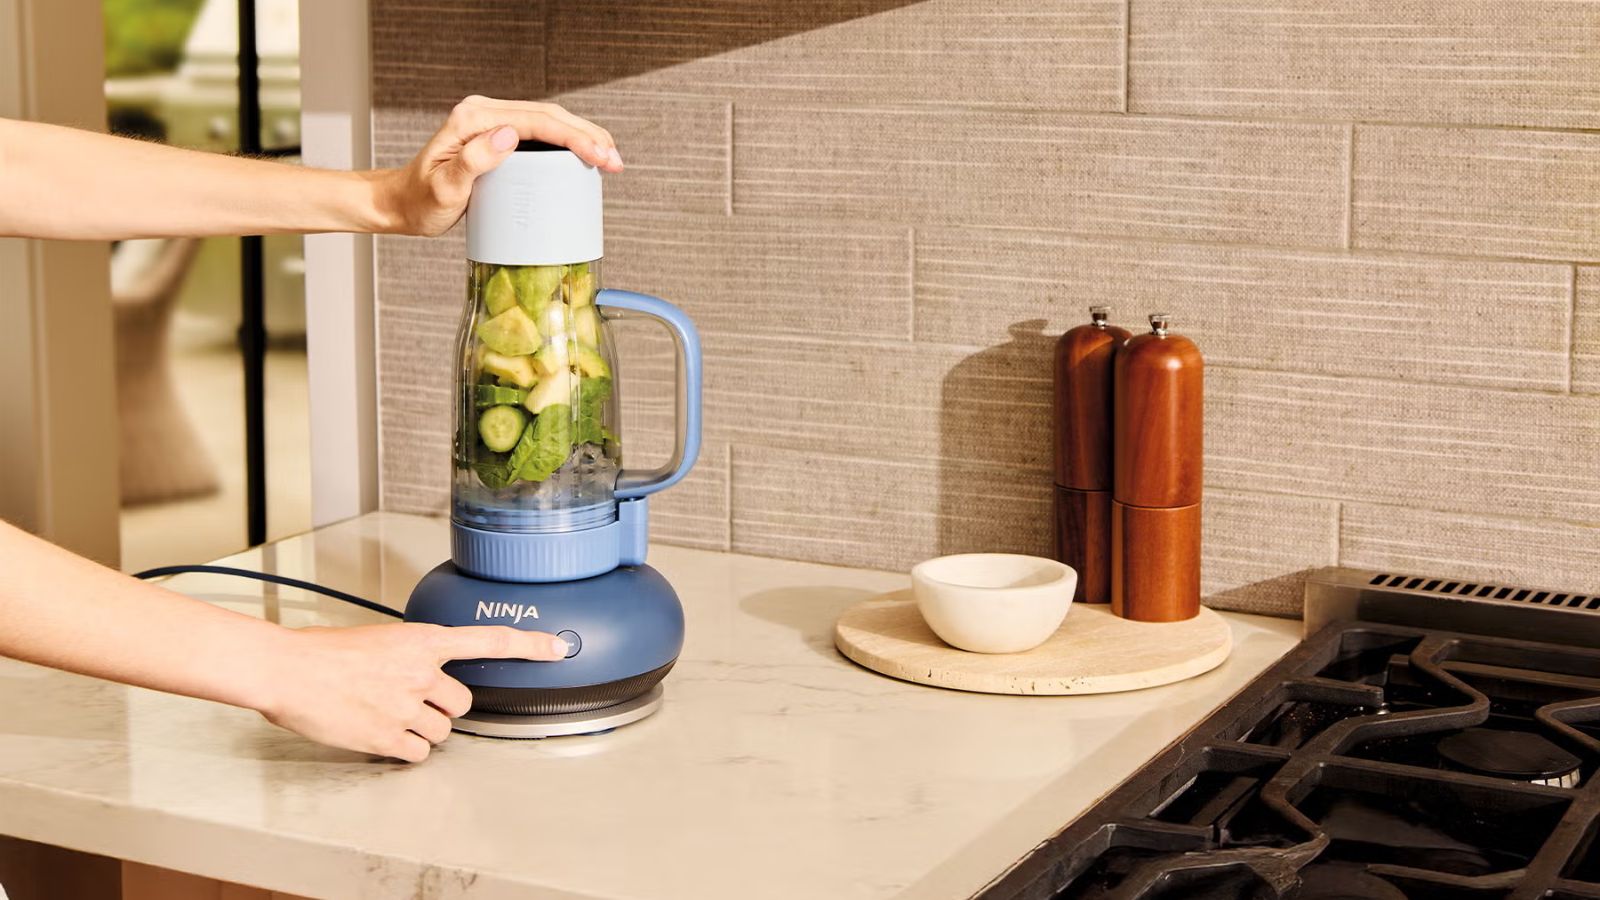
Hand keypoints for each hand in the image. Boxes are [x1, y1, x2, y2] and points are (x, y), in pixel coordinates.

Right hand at [255, 622, 568, 761]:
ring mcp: (406, 705)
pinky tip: (382, 734)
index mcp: (421, 640)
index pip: (488, 640)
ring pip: (441, 731)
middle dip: (443, 708)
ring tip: (387, 714)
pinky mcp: (388, 736)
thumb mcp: (380, 639)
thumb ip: (411, 655)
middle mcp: (421, 672)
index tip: (557, 649)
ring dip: (422, 730)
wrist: (288, 671)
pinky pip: (418, 753)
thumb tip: (425, 672)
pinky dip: (405, 750)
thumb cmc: (324, 653)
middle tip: (412, 701)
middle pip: (462, 703)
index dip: (528, 645)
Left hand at [378, 95, 624, 236]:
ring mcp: (492, 123)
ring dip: (583, 138)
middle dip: (588, 136)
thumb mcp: (444, 187)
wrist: (401, 204)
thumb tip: (509, 135)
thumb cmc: (420, 200)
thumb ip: (473, 160)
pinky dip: (568, 144)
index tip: (600, 156)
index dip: (574, 136)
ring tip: (610, 159)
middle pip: (549, 115)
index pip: (536, 120)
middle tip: (615, 162)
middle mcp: (484, 113)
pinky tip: (586, 157)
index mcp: (473, 118)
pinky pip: (540, 135)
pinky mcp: (498, 137)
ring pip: (549, 122)